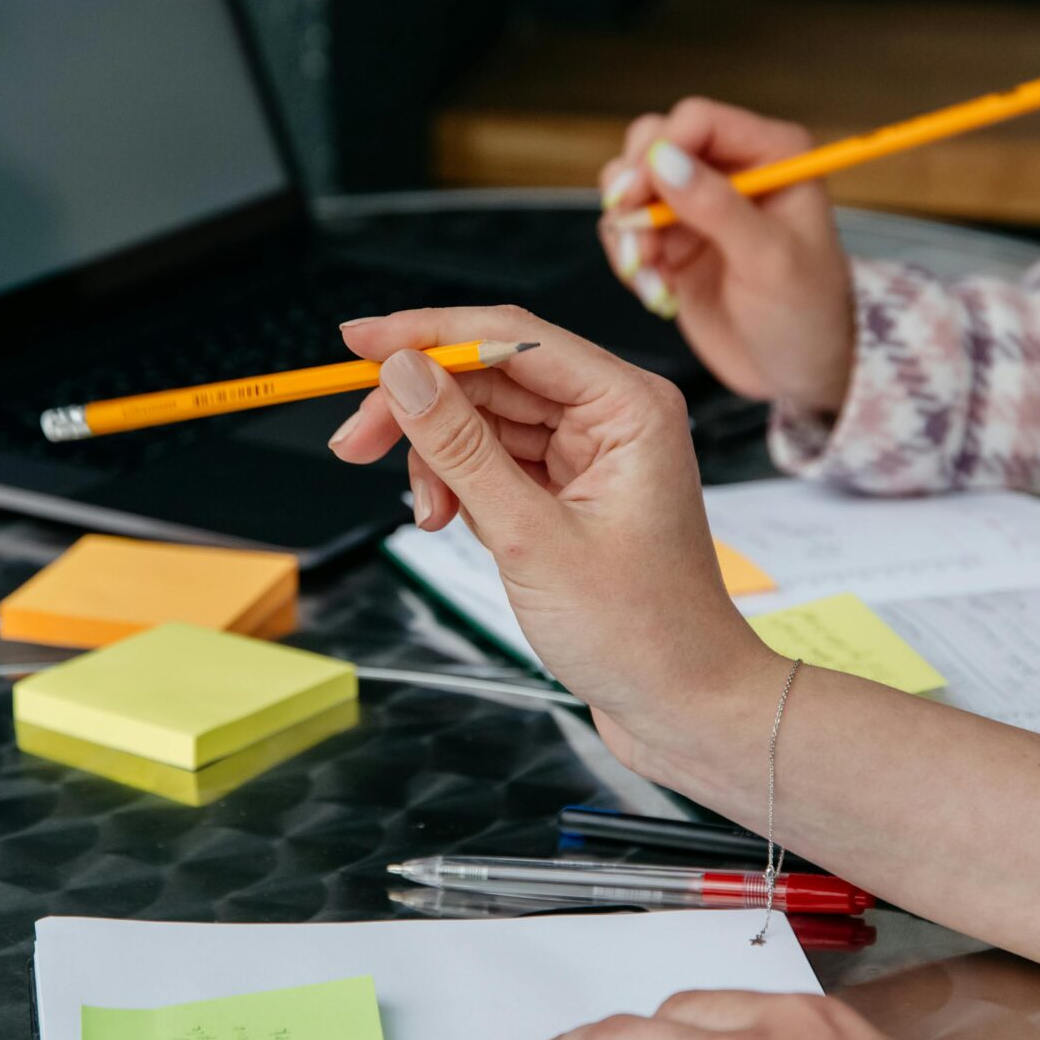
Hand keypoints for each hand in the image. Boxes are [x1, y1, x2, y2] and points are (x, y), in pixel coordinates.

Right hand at [328, 306, 773, 778]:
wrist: (686, 707)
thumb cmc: (642, 633)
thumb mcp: (530, 538)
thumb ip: (460, 449)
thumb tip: (402, 373)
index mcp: (628, 406)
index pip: (511, 337)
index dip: (427, 332)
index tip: (356, 340)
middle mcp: (612, 417)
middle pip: (490, 375)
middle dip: (418, 406)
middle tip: (353, 442)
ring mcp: (590, 455)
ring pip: (484, 420)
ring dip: (438, 459)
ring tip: (428, 516)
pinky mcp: (569, 492)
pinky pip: (494, 462)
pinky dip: (459, 487)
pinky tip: (447, 520)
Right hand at [598, 97, 856, 413]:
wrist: (797, 372)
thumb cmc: (806, 313)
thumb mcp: (771, 261)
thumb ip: (718, 207)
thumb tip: (663, 161)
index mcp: (772, 154)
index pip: (698, 121)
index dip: (663, 151)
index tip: (641, 196)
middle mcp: (731, 168)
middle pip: (654, 141)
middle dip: (634, 187)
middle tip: (636, 238)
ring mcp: (697, 204)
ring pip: (631, 183)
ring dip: (626, 228)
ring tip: (647, 271)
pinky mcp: (672, 240)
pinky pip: (625, 228)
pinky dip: (627, 257)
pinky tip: (654, 289)